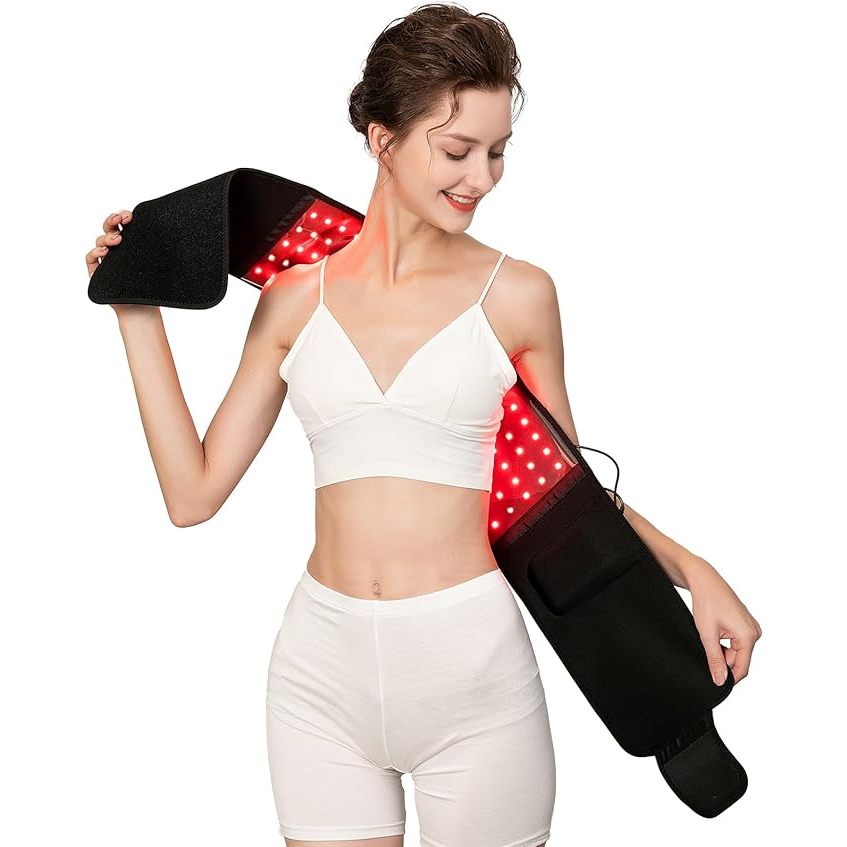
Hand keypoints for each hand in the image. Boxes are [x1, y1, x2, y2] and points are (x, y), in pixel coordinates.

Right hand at [85, 209, 158, 319]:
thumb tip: (175, 234)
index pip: (123, 226)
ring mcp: (106, 261)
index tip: (130, 216)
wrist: (143, 310)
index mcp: (132, 245)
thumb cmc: (153, 289)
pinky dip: (94, 253)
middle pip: (109, 228)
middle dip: (113, 220)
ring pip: (100, 241)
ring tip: (117, 240)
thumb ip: (159, 252)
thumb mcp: (159, 268)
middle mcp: (117, 250)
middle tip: (122, 218)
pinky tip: (103, 252)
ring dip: (106, 237)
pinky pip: (90, 259)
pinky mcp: (97, 273)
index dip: (123, 217)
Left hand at [687, 558, 762, 685]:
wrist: (703, 579)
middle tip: (705, 645)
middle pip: (738, 660)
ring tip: (710, 634)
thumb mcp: (707, 634)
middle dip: (722, 659)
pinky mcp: (745, 623)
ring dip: (722, 649)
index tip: (715, 680)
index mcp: (749, 635)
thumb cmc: (706, 601)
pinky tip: (714, 630)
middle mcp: (755, 632)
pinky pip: (736, 641)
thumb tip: (720, 681)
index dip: (728, 677)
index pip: (742, 668)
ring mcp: (751, 627)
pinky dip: (724, 641)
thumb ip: (715, 659)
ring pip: (736, 651)